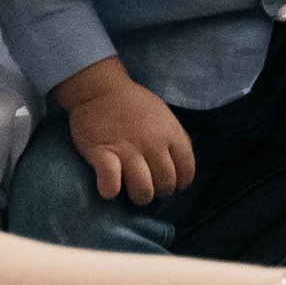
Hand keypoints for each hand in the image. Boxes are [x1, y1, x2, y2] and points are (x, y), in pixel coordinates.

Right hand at [53, 59, 193, 204]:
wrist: (99, 88)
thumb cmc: (132, 104)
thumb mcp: (164, 116)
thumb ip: (175, 139)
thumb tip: (182, 167)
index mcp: (171, 133)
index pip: (186, 171)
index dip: (179, 183)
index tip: (170, 184)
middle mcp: (153, 144)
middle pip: (165, 185)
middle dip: (158, 191)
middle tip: (147, 185)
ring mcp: (128, 150)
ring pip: (143, 191)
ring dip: (138, 196)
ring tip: (130, 190)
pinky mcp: (102, 154)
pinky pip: (111, 184)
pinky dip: (111, 190)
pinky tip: (110, 187)